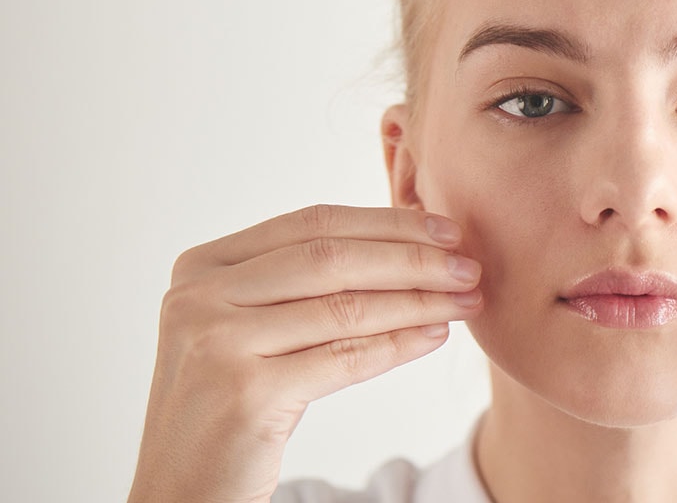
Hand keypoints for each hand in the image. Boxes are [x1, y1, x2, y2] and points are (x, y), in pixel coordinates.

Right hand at [128, 205, 482, 502]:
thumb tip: (408, 240)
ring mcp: (217, 342)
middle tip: (469, 265)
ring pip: (344, 308)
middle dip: (412, 258)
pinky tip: (435, 336)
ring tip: (466, 300)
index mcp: (203, 266)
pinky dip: (398, 344)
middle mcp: (200, 296)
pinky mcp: (244, 392)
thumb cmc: (230, 405)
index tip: (447, 229)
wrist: (183, 490)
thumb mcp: (251, 328)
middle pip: (331, 259)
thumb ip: (301, 283)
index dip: (387, 222)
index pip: (312, 224)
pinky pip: (344, 358)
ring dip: (418, 301)